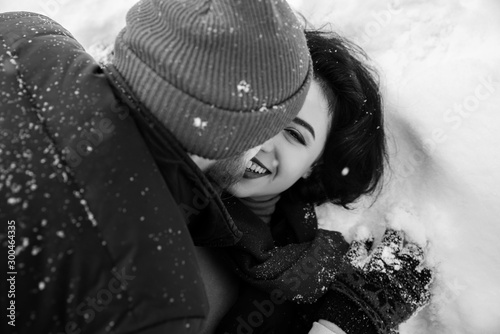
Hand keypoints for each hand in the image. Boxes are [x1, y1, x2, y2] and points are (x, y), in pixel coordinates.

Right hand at [316, 229, 432, 333]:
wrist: (358, 313)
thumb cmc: (351, 284)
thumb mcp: (350, 261)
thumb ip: (359, 244)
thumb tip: (365, 230)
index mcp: (384, 254)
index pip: (395, 234)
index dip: (395, 226)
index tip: (395, 222)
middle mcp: (400, 266)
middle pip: (415, 248)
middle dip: (415, 240)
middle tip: (413, 236)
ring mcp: (410, 282)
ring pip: (424, 265)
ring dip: (422, 259)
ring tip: (419, 255)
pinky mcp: (415, 298)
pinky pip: (426, 286)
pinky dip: (425, 278)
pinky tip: (423, 274)